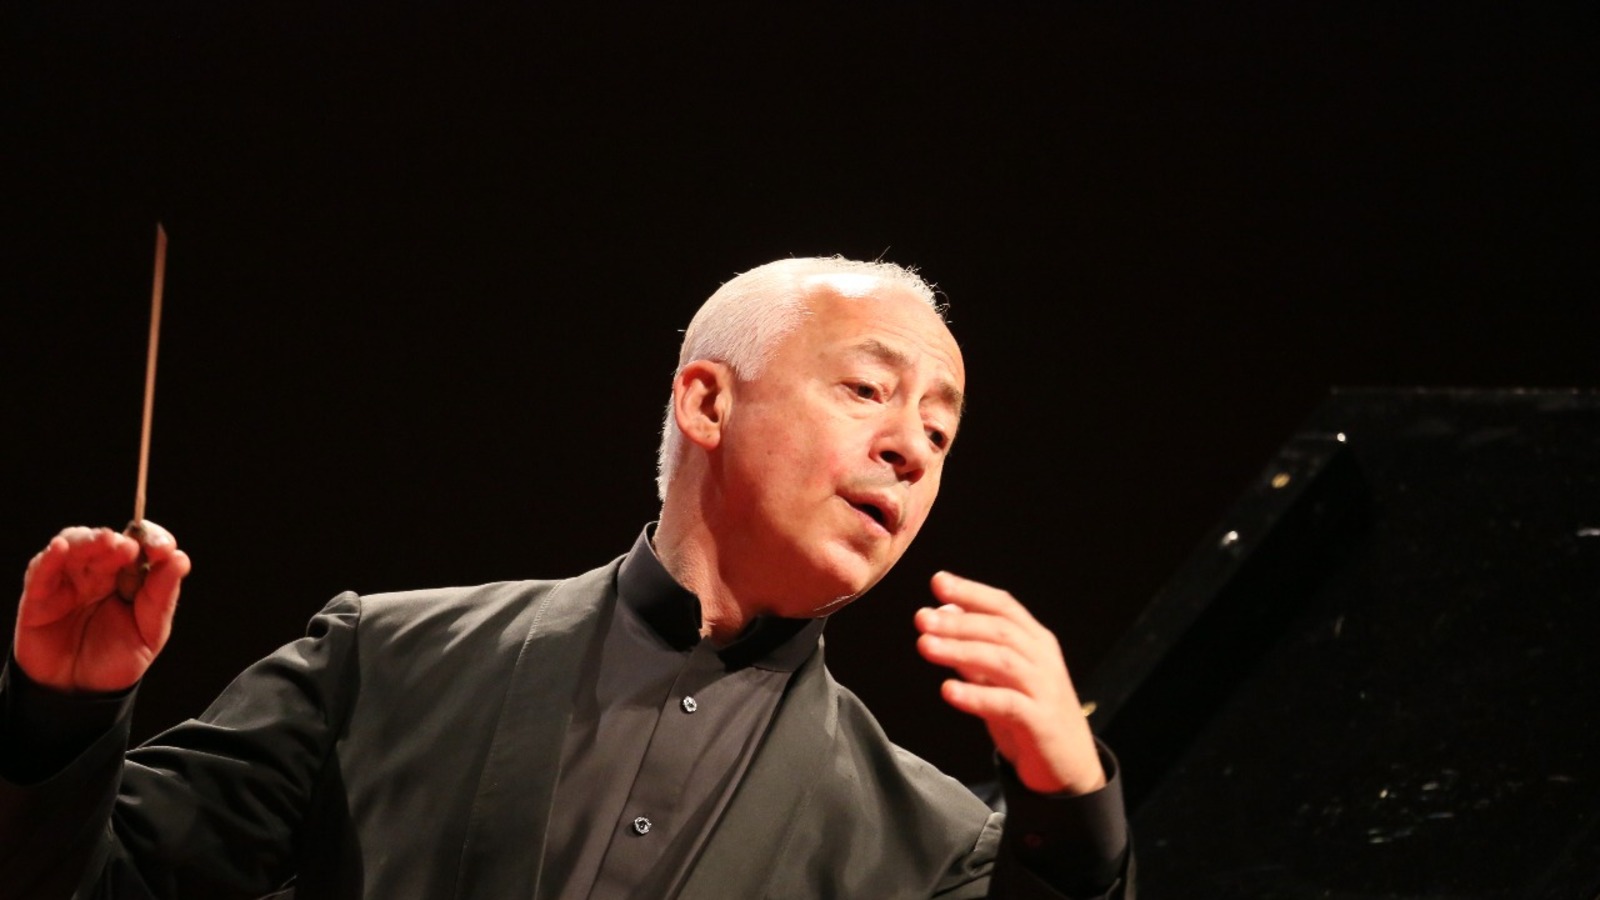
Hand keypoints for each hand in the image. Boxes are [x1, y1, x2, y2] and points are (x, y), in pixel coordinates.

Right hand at [14, 521, 190, 692]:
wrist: (82, 693)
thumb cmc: (117, 659)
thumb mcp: (151, 632)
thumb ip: (163, 597)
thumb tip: (179, 559)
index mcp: (130, 576)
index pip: (142, 544)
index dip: (152, 538)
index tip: (163, 548)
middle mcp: (99, 572)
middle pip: (107, 541)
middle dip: (118, 541)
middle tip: (129, 548)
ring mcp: (69, 580)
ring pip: (74, 546)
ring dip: (88, 541)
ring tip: (104, 543)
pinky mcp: (39, 595)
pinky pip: (42, 570)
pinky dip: (50, 557)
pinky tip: (60, 547)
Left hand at [915, 571, 1104, 795]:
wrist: (1070, 770)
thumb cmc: (1030, 717)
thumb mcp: (1000, 679)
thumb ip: (976, 648)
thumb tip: (945, 613)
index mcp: (1036, 642)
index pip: (1003, 606)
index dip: (971, 591)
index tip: (938, 581)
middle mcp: (1043, 660)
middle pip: (1000, 629)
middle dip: (958, 621)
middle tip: (922, 618)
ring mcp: (1044, 690)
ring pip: (1002, 660)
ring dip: (961, 650)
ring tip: (925, 645)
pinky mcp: (1040, 722)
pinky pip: (1006, 703)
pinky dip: (976, 695)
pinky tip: (948, 690)